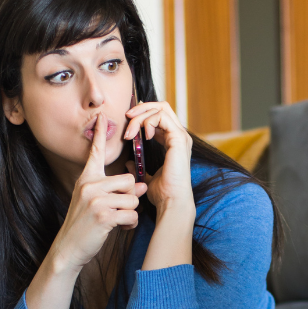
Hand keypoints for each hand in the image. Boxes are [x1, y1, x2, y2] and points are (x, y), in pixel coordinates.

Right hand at [50, 113, 147, 270]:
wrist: (69, 247)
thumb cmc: (85, 224)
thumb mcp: (94, 201)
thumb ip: (115, 190)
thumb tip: (141, 184)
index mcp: (86, 178)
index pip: (95, 152)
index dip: (100, 134)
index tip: (102, 116)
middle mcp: (89, 185)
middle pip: (128, 180)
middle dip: (130, 198)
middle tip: (117, 211)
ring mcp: (95, 199)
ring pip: (133, 198)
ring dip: (130, 213)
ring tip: (115, 221)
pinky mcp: (103, 215)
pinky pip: (131, 214)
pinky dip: (129, 224)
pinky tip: (117, 228)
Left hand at [124, 101, 193, 215]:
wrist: (171, 201)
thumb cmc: (163, 193)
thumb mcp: (147, 177)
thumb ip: (140, 167)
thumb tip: (130, 162)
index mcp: (173, 142)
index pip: (160, 116)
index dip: (143, 115)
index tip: (128, 124)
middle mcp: (179, 136)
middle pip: (161, 107)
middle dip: (141, 109)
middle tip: (126, 118)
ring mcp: (181, 136)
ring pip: (160, 109)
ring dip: (140, 116)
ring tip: (130, 133)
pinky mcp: (178, 138)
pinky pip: (161, 116)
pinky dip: (148, 121)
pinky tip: (142, 136)